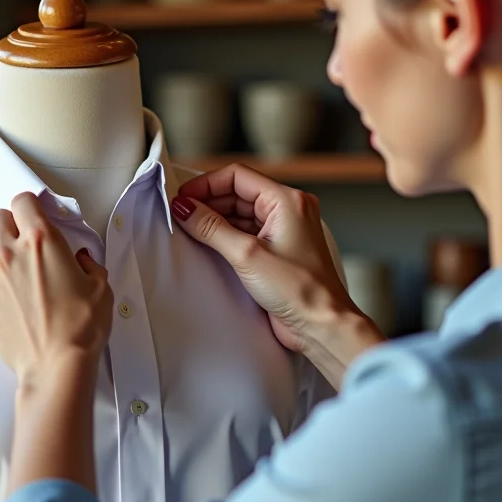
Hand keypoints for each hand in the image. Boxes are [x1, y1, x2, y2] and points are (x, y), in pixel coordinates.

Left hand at [0, 193, 113, 387]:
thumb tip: (79, 260)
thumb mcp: (100, 287)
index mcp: (41, 242)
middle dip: (9, 224)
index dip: (30, 206)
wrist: (56, 367)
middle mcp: (11, 256)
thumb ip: (88, 264)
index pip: (22, 201)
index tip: (37, 216)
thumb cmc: (82, 327)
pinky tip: (10, 301)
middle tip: (24, 240)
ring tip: (15, 269)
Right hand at [172, 164, 383, 386]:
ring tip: (188, 229)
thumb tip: (185, 208)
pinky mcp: (276, 250)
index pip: (238, 176)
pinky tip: (206, 242)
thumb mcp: (246, 255)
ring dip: (214, 219)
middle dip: (207, 202)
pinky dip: (225, 235)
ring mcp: (283, 230)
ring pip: (240, 213)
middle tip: (179, 214)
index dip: (206, 184)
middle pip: (237, 193)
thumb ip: (212, 228)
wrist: (321, 325)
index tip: (181, 198)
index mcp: (287, 201)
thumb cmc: (299, 290)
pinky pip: (246, 232)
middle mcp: (288, 210)